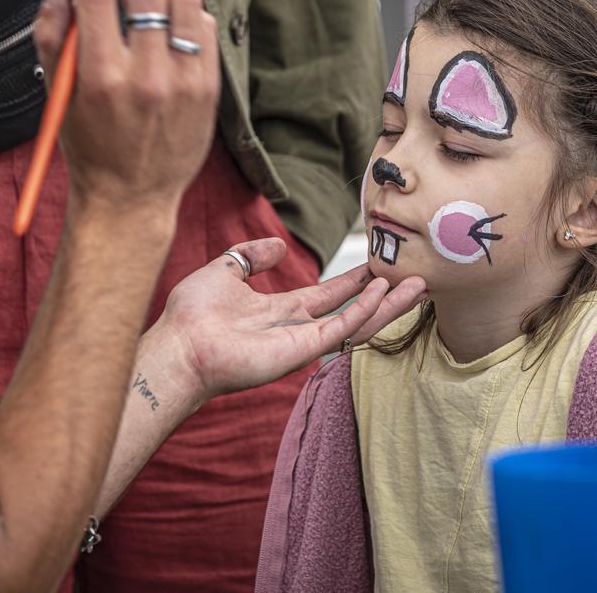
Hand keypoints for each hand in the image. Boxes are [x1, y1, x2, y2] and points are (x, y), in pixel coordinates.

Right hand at [33, 0, 220, 212]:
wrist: (131, 198)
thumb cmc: (89, 147)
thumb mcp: (57, 97)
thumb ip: (52, 36)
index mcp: (100, 77)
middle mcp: (146, 77)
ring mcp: (184, 82)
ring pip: (183, 0)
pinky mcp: (209, 89)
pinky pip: (206, 27)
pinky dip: (188, 10)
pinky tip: (171, 17)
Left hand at [150, 237, 427, 401]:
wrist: (178, 346)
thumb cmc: (191, 316)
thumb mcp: (225, 270)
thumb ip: (252, 256)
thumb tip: (280, 246)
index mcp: (280, 311)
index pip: (328, 295)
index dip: (354, 279)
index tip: (378, 262)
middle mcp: (297, 327)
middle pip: (352, 309)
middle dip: (383, 293)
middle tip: (413, 274)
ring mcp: (303, 341)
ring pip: (357, 322)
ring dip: (388, 305)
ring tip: (418, 283)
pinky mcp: (302, 349)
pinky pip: (342, 327)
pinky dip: (366, 309)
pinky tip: (384, 289)